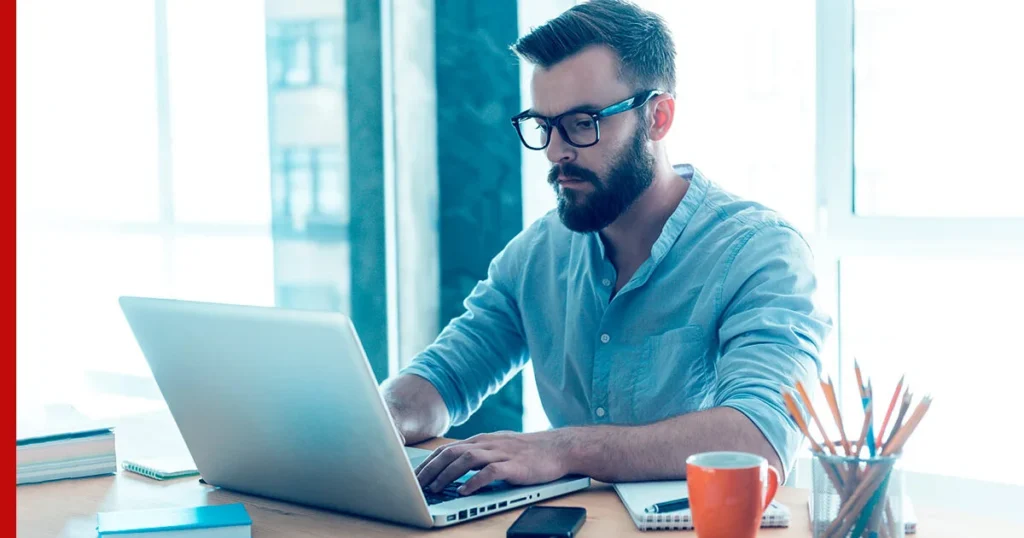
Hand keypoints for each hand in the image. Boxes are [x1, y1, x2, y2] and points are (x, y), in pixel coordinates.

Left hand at [414, 429, 575, 494]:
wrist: (560, 448)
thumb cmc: (529, 451)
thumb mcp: (499, 447)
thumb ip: (479, 455)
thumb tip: (454, 467)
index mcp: (482, 440)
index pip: (448, 449)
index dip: (429, 462)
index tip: (416, 476)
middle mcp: (488, 443)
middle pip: (452, 452)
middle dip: (431, 469)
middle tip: (418, 485)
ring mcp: (501, 453)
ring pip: (467, 460)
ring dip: (448, 475)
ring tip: (436, 489)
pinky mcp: (514, 466)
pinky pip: (490, 472)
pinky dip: (475, 481)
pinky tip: (465, 491)